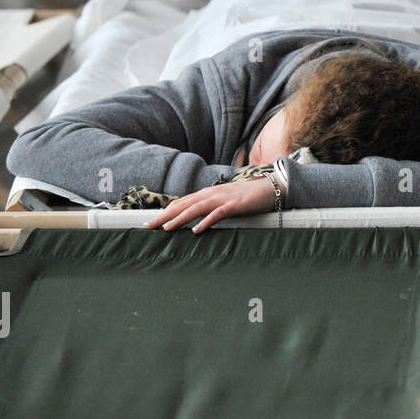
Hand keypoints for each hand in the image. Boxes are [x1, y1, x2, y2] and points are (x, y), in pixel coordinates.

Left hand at [144, 178, 276, 233]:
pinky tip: (196, 230)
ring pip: (196, 208)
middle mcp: (212, 193)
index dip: (166, 211)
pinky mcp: (235, 205)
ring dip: (180, 218)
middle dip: (165, 215)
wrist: (270, 188)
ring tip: (166, 228)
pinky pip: (217, 214)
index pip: (182, 202)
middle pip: (184, 204)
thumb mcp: (225, 200)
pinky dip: (205, 222)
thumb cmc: (247, 196)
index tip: (152, 221)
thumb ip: (211, 206)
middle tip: (149, 226)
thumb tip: (196, 217)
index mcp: (208, 193)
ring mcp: (223, 198)